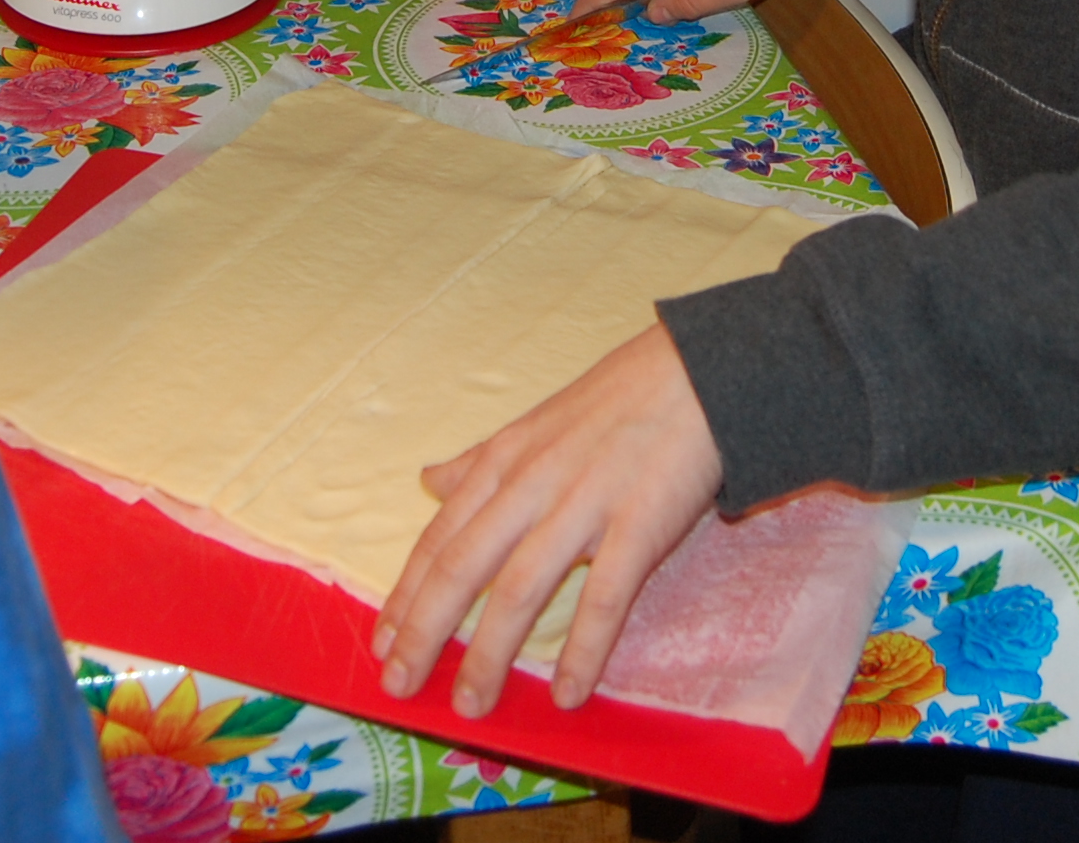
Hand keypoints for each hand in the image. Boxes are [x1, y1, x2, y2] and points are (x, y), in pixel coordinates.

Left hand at [372, 325, 720, 718]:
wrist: (697, 373)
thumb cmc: (615, 401)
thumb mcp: (533, 423)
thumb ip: (480, 461)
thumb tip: (429, 480)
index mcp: (503, 462)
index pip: (441, 538)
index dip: (407, 592)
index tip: (381, 641)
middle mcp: (531, 486)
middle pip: (463, 567)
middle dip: (425, 630)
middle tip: (399, 684)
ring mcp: (584, 506)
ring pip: (521, 589)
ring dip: (490, 652)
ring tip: (471, 704)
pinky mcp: (639, 526)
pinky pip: (604, 598)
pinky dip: (584, 650)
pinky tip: (567, 694)